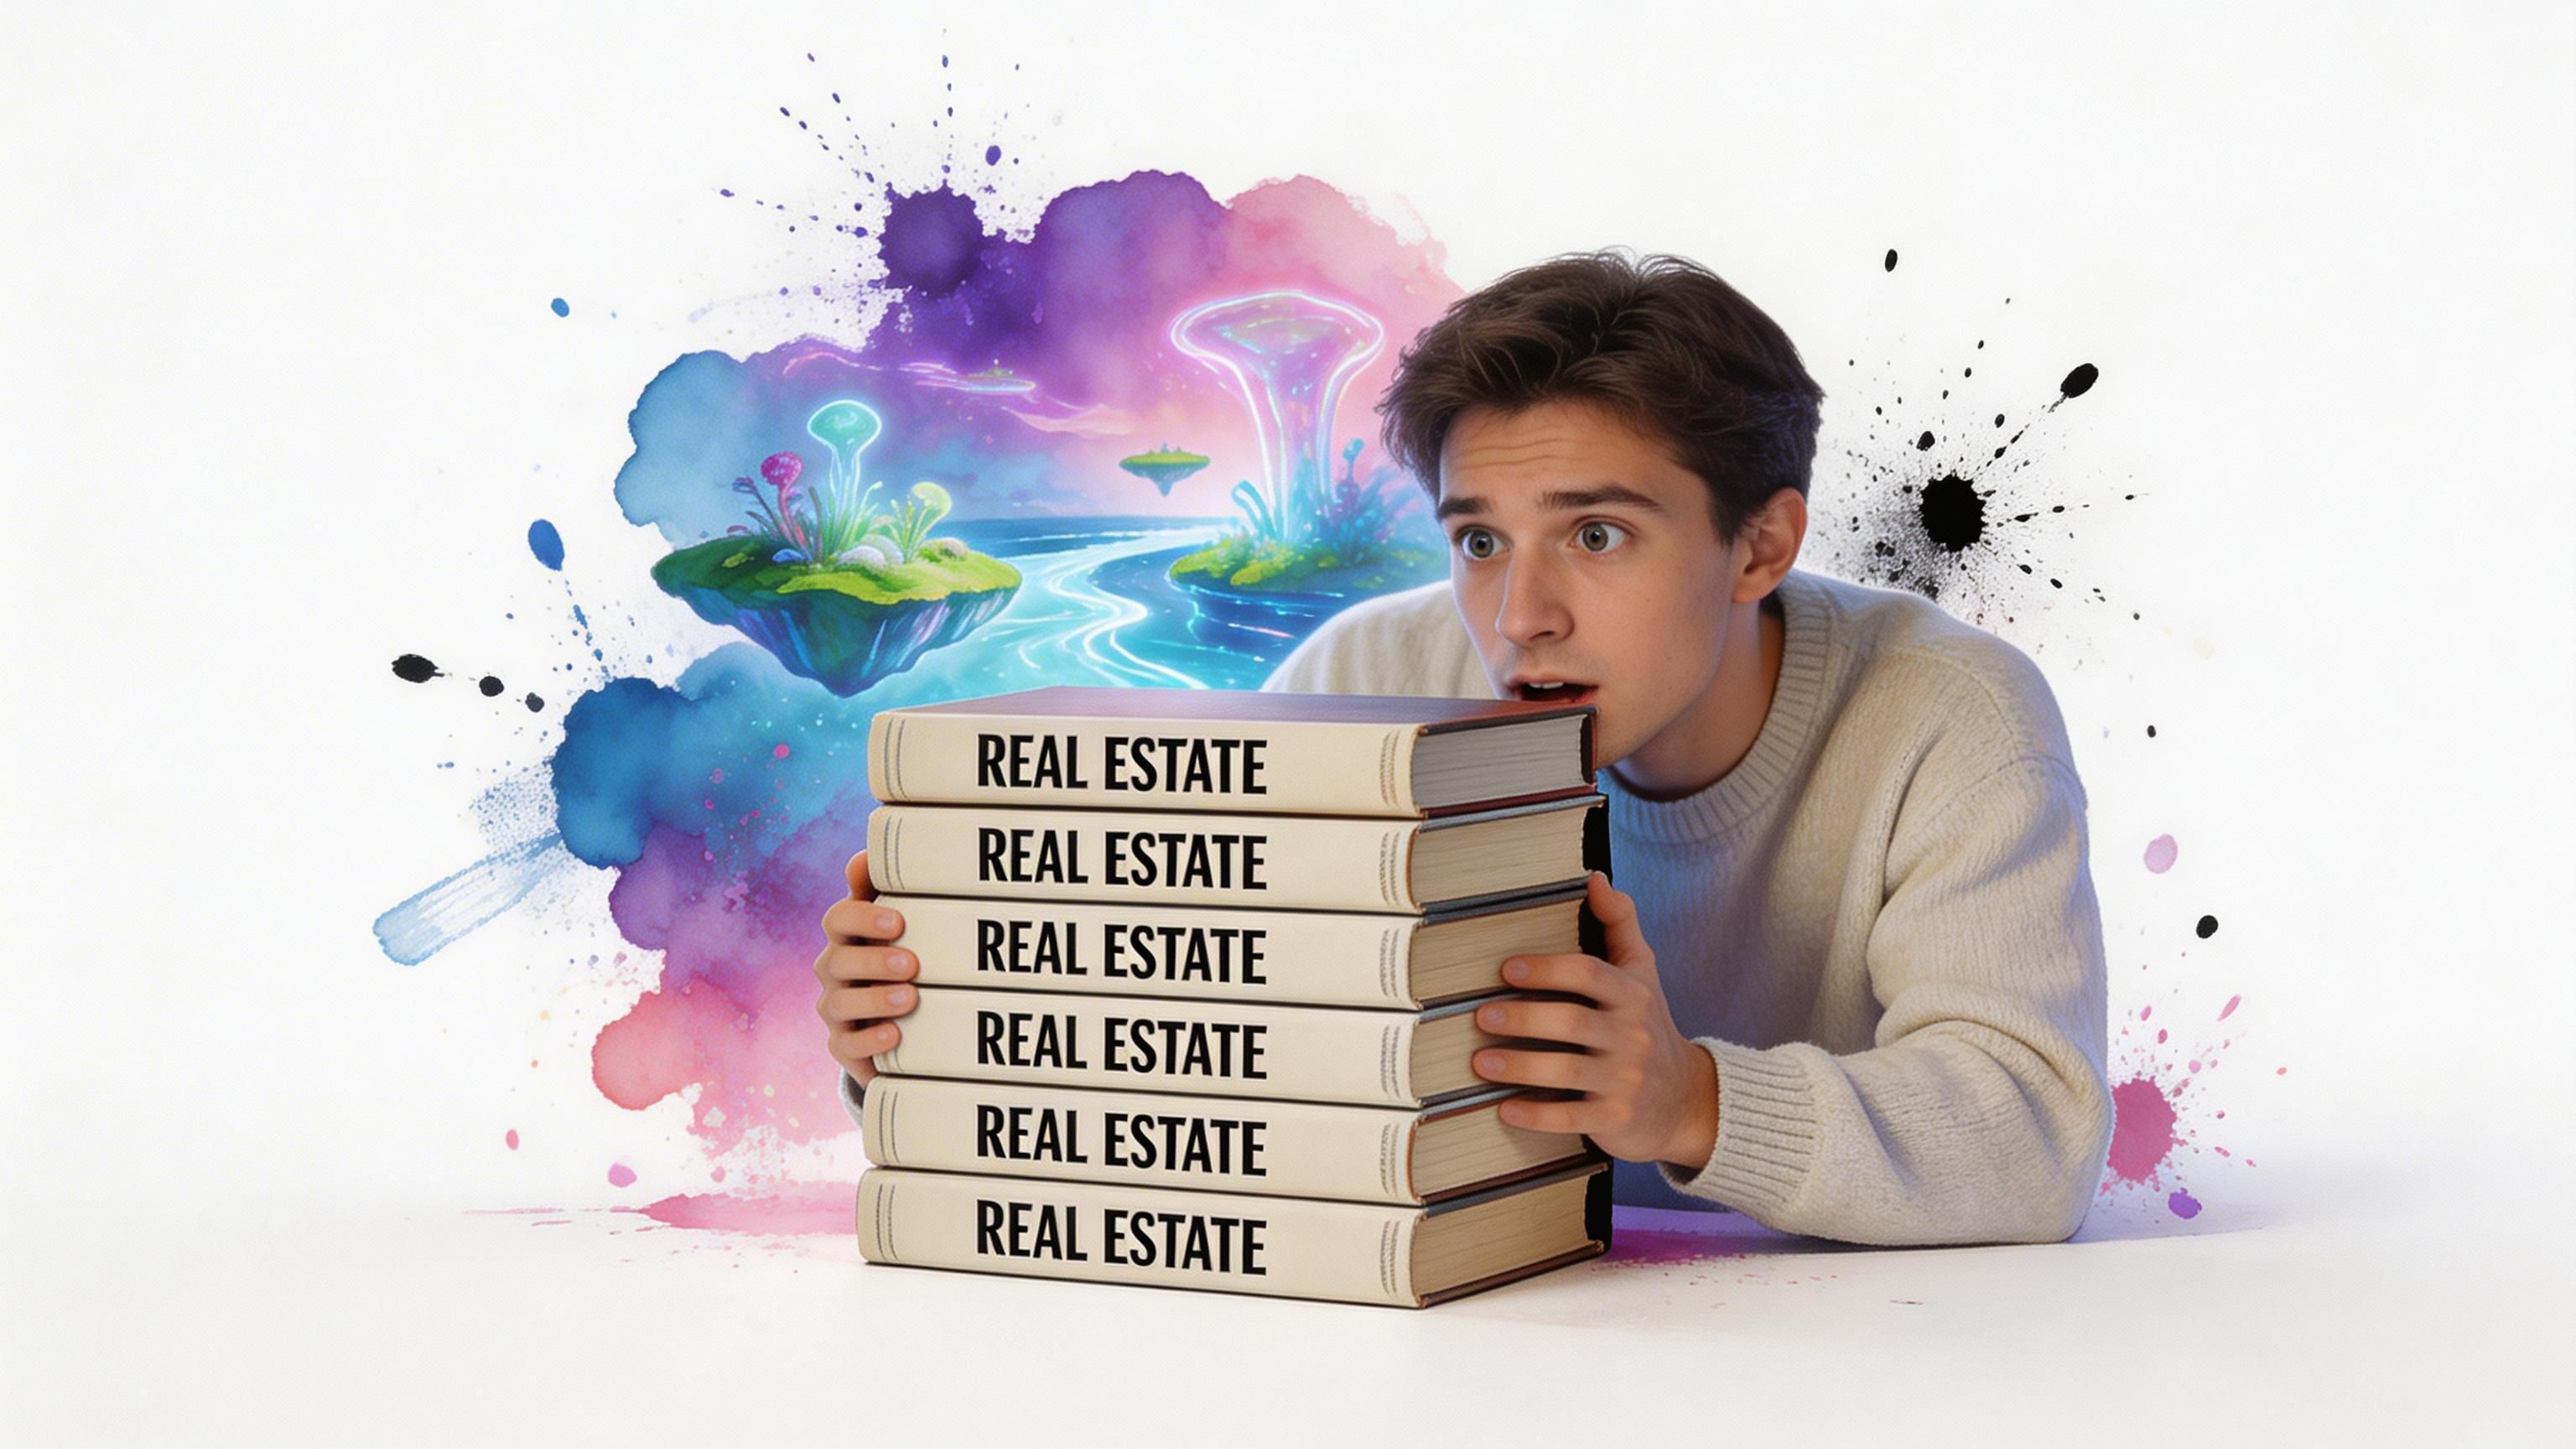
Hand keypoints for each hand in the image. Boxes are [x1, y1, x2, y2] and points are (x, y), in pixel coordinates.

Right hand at [814, 849, 916, 1087]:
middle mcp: (833, 971)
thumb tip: (865, 855)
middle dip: (873, 961)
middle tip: (911, 963)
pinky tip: (894, 1034)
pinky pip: (845, 1045)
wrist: (893, 1017)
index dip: (862, 918)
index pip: (837, 919)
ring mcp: (836, 1010)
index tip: (898, 921)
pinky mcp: (844, 1045)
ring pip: (839, 1004)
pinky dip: (869, 1040)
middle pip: (837, 962)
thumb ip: (880, 889)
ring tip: (910, 997)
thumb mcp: (892, 924)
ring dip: (874, 999)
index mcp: (845, 937)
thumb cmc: (893, 956)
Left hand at [1470, 871, 1720, 1171]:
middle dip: (1523, 1017)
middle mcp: (1632, 1036)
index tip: (1506, 969)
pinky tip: (1505, 1107)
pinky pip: (1571, 1118)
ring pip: (1567, 1071)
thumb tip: (1594, 877)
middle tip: (1482, 1015)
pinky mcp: (1616, 1120)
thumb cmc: (1648, 1026)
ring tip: (1480, 1060)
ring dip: (1519, 1065)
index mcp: (1632, 994)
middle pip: (1572, 1022)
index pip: (1589, 974)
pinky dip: (1536, 1114)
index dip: (1547, 969)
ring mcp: (1626, 1080)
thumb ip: (1619, 923)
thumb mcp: (1642, 972)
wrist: (1685, 1100)